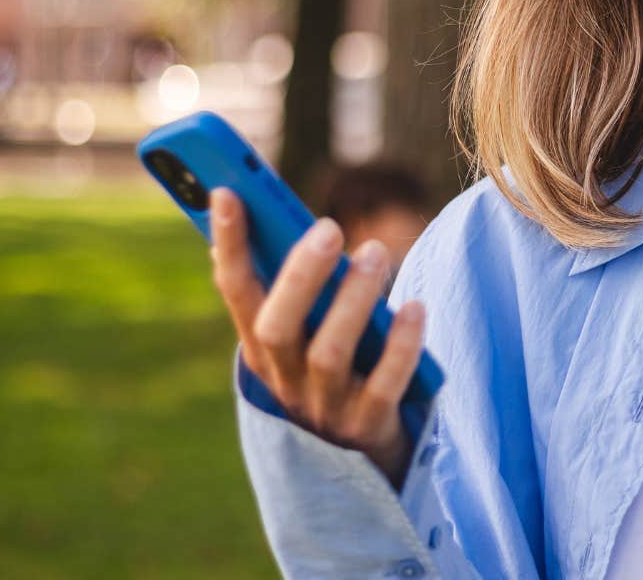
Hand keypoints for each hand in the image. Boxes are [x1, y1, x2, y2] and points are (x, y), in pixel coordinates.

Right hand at [208, 187, 427, 483]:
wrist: (364, 451)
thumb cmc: (336, 365)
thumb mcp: (306, 328)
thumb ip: (293, 282)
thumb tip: (270, 209)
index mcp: (261, 347)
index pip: (234, 291)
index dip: (227, 243)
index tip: (227, 191)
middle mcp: (284, 378)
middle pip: (276, 328)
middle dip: (298, 276)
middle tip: (329, 226)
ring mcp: (325, 405)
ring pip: (329, 354)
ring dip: (353, 299)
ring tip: (376, 252)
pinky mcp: (368, 424)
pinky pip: (385, 385)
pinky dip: (400, 345)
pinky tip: (414, 307)